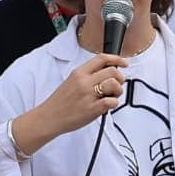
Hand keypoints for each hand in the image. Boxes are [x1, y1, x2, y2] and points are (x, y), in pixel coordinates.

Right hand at [12, 55, 130, 153]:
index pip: (102, 59)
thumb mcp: (72, 81)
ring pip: (114, 84)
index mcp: (79, 72)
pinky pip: (112, 102)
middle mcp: (84, 82)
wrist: (50, 117)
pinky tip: (107, 105)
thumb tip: (108, 72)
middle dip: (120, 78)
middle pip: (112, 71)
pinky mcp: (92, 109)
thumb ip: (88, 75)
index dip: (117, 59)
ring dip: (118, 91)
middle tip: (117, 85)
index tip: (124, 63)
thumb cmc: (61, 101)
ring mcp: (88, 95)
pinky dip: (114, 103)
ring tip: (112, 96)